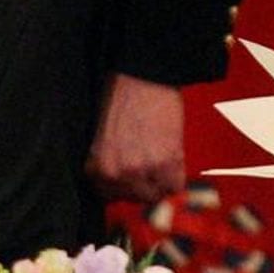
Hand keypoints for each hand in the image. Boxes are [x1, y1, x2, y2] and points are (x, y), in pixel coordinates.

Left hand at [86, 74, 184, 202]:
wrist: (144, 75)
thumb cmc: (121, 94)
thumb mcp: (102, 133)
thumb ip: (107, 159)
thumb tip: (117, 174)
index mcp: (97, 166)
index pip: (107, 195)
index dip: (120, 185)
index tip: (129, 178)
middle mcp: (117, 174)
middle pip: (132, 197)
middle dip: (141, 184)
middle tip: (148, 166)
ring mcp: (143, 171)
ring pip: (155, 195)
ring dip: (159, 182)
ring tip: (160, 161)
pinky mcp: (168, 163)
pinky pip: (175, 186)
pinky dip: (176, 176)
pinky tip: (172, 159)